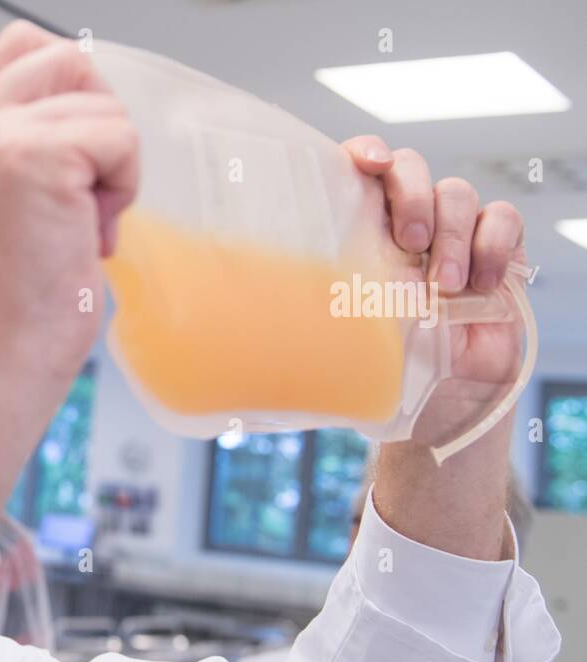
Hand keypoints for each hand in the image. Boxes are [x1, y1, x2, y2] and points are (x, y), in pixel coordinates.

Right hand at [0, 20, 138, 382]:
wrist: (9, 352)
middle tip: (80, 197)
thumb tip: (96, 104)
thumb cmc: (23, 290)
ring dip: (113, 169)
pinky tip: (88, 233)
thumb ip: (34, 138)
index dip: (72, 92)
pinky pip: (119, 138)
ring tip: (78, 225)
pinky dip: (121, 187)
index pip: (27, 45)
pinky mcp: (36, 159)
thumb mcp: (14, 195)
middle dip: (99, 126)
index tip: (73, 164)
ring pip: (104, 105)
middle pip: (72, 61)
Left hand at [342, 135, 526, 388]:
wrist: (440, 395)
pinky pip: (502, 218)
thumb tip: (274, 304)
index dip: (364, 152)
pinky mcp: (496, 247)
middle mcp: (404, 220)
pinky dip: (492, 246)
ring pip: (456, 193)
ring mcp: (452, 230)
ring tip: (443, 288)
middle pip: (410, 167)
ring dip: (451, 237)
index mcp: (359, 229)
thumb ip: (319, 302)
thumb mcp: (342, 328)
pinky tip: (479, 286)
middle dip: (411, 196)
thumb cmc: (386, 360)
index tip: (367, 163)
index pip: (359, 168)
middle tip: (409, 243)